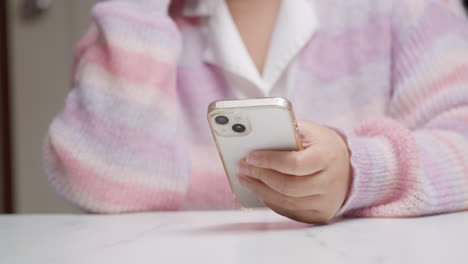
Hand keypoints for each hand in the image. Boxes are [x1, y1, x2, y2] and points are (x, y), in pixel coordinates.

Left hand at [237, 120, 351, 223]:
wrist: (347, 168)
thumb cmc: (321, 146)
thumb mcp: (309, 131)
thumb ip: (286, 131)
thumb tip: (255, 136)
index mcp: (328, 157)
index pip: (295, 164)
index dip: (270, 161)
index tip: (250, 157)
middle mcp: (330, 182)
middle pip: (288, 186)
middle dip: (260, 176)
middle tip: (242, 168)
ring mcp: (326, 201)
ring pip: (286, 202)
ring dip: (260, 191)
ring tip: (245, 179)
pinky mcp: (320, 214)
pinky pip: (289, 212)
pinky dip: (271, 201)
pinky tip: (260, 190)